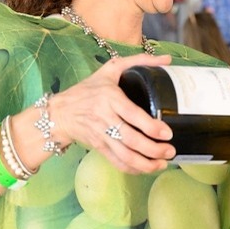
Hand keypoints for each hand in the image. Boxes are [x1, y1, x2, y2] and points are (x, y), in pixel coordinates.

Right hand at [48, 54, 175, 173]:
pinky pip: (117, 162)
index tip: (167, 133)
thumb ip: (139, 61)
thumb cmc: (88, 89)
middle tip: (170, 151)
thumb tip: (167, 59)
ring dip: (145, 164)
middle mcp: (105, 118)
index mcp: (110, 98)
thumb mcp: (111, 69)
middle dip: (153, 149)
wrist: (59, 111)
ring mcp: (101, 135)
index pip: (132, 115)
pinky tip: (147, 168)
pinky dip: (133, 169)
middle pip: (131, 139)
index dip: (151, 127)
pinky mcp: (98, 148)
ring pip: (125, 155)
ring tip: (163, 163)